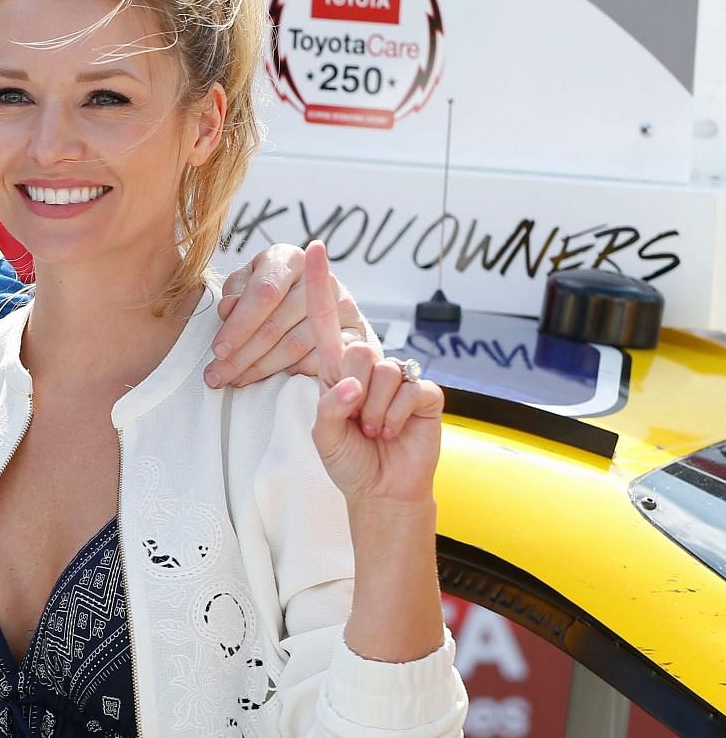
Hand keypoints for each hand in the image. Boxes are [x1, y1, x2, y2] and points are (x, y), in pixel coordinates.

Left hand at [207, 241, 366, 386]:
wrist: (318, 298)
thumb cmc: (271, 289)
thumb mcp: (247, 283)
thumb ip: (235, 294)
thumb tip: (228, 310)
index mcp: (289, 258)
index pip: (263, 293)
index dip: (239, 325)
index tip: (218, 350)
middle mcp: (321, 279)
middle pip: (276, 325)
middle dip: (242, 355)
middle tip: (218, 376)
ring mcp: (343, 305)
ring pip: (295, 345)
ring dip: (262, 368)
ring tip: (237, 380)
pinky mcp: (357, 332)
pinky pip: (322, 359)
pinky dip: (296, 371)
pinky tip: (275, 379)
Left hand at [302, 242, 442, 505]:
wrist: (382, 489)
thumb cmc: (349, 459)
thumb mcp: (324, 435)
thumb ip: (330, 407)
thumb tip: (353, 384)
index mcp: (335, 369)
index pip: (325, 320)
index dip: (318, 284)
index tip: (312, 248)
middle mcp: (368, 367)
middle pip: (357, 351)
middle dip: (352, 391)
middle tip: (357, 420)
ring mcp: (399, 377)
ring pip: (383, 372)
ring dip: (374, 410)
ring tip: (374, 430)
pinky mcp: (425, 393)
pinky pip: (409, 390)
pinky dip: (396, 416)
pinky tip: (393, 431)